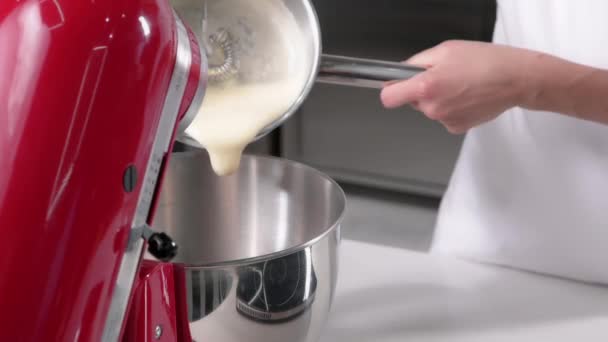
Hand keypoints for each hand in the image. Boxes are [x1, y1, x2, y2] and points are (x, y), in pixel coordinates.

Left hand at [380, 40, 532, 133]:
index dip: (391, 89)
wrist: (516, 80)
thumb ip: (416, 63)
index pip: (388, 98)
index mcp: (426, 87)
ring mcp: (444, 121)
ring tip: (461, 84)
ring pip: (429, 109)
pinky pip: (444, 116)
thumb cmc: (486, 62)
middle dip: (421, 90)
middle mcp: (433, 108)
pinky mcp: (456, 128)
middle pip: (411, 101)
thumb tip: (399, 73)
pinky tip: (467, 96)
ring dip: (438, 98)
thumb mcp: (445, 50)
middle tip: (444, 76)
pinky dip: (451, 107)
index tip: (396, 84)